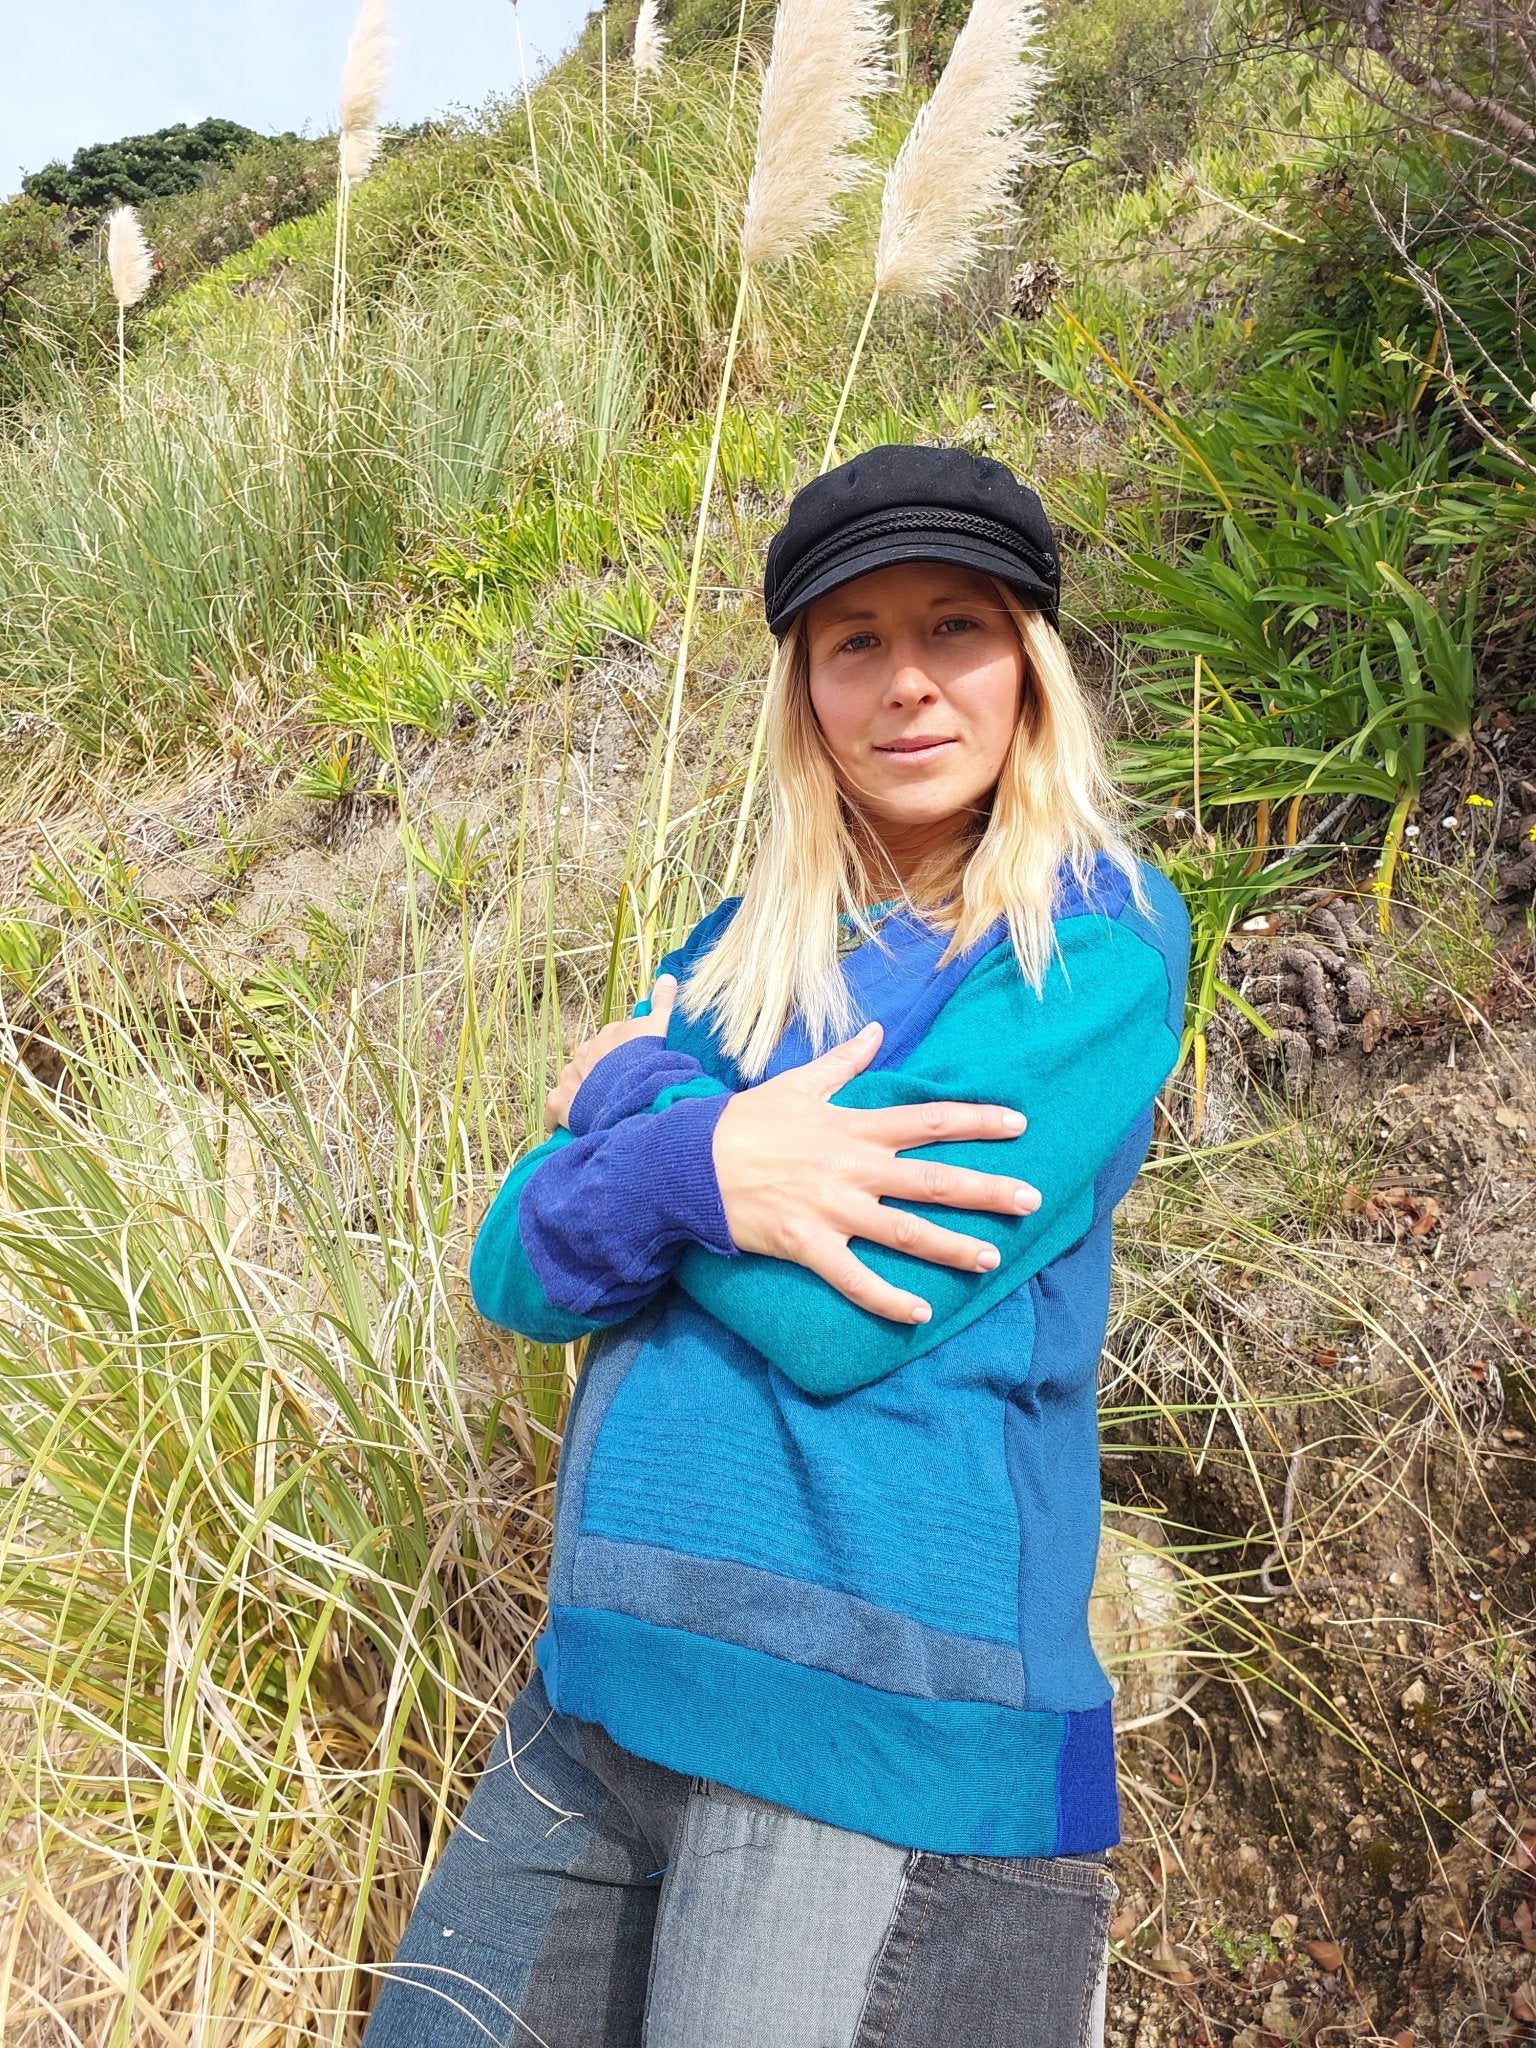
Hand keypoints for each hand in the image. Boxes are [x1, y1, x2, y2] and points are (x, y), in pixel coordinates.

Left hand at [544, 974, 678, 1132]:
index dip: (624, 1055)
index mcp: (610, 1034)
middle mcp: (586, 1051)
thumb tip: (667, 976)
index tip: (635, 1066)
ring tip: (596, 1107)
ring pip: (573, 1080)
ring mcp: (572, 1077)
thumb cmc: (651, 1061)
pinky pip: (552, 1110)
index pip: (614, 1040)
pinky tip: (562, 1124)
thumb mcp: (663, 1028)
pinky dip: (556, 1117)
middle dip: (601, 1072)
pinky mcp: (561, 1102)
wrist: (634, 1093)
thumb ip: (663, 1003)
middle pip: (591, 1059)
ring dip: (582, 1091)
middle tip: (617, 1088)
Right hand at [711, 1018, 1041, 1325]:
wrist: (686, 1161)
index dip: (978, 1121)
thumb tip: (875, 1031)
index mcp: (854, 1126)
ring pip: (904, 1231)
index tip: (1020, 1125)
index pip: (930, 1120)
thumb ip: (842, 1062)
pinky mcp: (806, 1243)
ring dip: (952, 1246)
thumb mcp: (796, 1083)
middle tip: (1033, 1201)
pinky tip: (920, 1314)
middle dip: (986, 1190)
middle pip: (933, 1179)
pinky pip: (853, 1278)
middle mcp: (852, 1167)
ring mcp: (831, 1208)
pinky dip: (887, 1298)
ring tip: (993, 1260)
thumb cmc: (743, 1121)